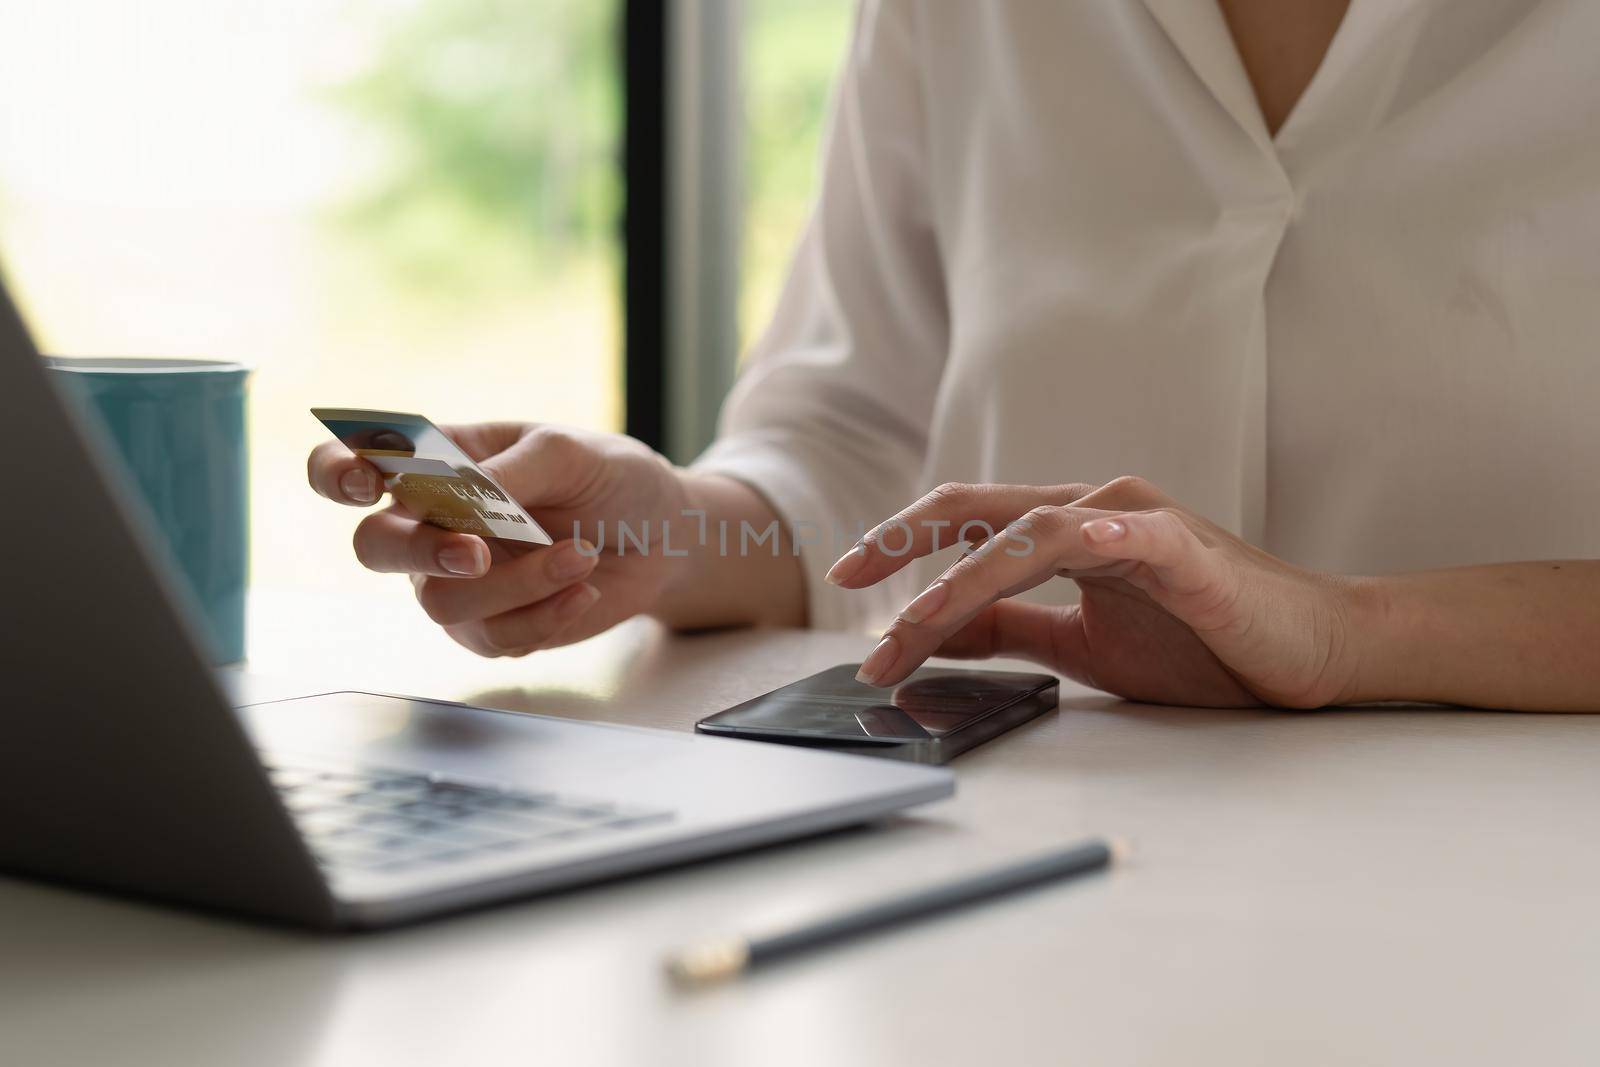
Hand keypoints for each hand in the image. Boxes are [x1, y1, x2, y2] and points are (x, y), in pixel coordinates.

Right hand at [308, 423, 689, 656]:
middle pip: (376, 546)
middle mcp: (430, 524)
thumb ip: (511, 472)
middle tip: (476, 552)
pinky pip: (494, 637)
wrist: (664, 536)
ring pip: (444, 601)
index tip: (366, 481)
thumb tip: (460, 496)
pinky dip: (544, 614)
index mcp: (435, 463)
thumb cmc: (609, 477)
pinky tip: (584, 588)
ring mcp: (455, 581)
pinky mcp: (491, 627)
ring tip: (582, 554)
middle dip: (421, 552)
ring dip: (517, 583)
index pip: (350, 464)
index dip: (336, 473)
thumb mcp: (570, 454)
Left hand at [827, 477, 1370, 707]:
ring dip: (961, 580)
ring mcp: (1137, 522)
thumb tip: (932, 632)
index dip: (901, 541)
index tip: (846, 578)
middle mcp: (1092, 510)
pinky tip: (1055, 551)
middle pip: (979, 511)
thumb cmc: (1203, 643)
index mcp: (1067, 528)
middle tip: (846, 581)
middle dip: (904, 545)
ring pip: (1030, 533)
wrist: (1310, 651)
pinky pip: (1123, 537)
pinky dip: (1088, 540)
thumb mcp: (1082, 643)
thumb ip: (1012, 629)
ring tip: (911, 623)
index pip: (967, 520)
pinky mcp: (1184, 551)